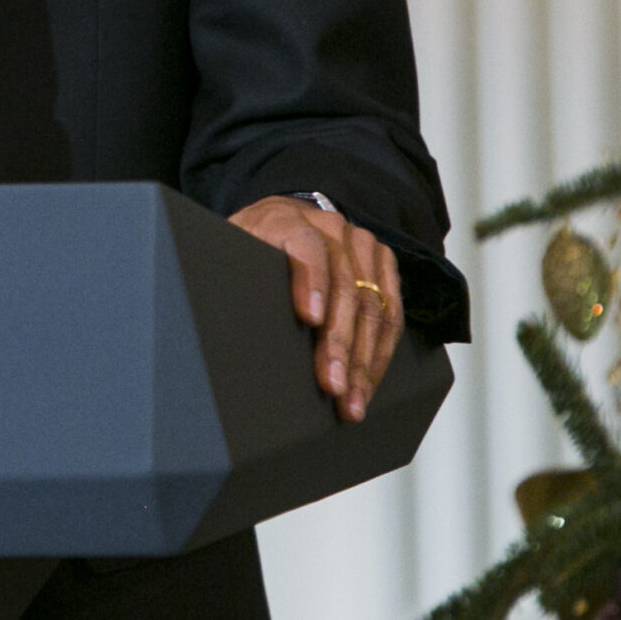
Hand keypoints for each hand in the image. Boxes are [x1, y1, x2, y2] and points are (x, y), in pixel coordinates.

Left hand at [229, 195, 402, 421]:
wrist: (278, 221)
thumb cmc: (250, 250)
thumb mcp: (232, 256)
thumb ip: (236, 277)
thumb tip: (229, 328)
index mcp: (284, 220)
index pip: (304, 246)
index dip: (309, 281)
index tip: (310, 318)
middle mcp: (328, 226)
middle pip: (344, 286)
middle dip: (341, 344)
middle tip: (334, 386)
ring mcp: (360, 242)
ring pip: (373, 304)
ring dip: (365, 359)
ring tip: (353, 400)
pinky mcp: (381, 260)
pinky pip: (390, 312)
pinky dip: (380, 352)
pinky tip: (368, 383)